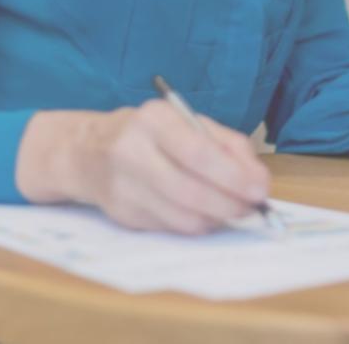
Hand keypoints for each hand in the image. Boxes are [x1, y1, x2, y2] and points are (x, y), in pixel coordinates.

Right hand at [16, 103, 269, 232]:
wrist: (89, 150)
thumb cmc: (152, 134)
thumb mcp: (188, 122)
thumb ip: (227, 144)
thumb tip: (257, 179)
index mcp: (154, 120)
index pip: (198, 153)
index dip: (233, 176)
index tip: (260, 190)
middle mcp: (133, 151)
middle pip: (190, 190)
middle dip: (229, 204)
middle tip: (253, 209)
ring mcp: (123, 186)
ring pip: (181, 216)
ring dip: (216, 219)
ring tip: (234, 211)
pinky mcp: (121, 213)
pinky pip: (169, 227)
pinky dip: (195, 225)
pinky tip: (205, 215)